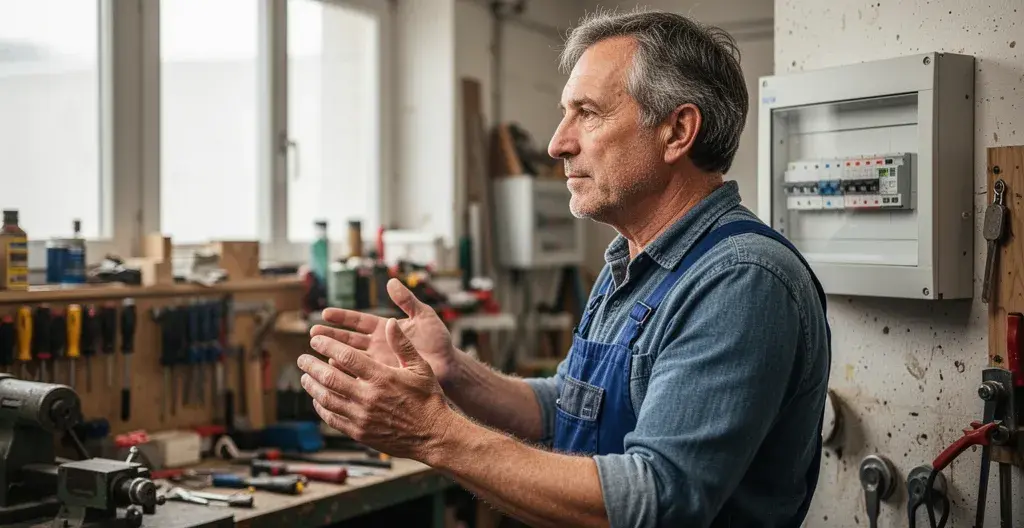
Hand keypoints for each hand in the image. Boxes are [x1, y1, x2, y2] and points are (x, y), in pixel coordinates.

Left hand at [298, 318, 455, 460]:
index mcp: (382, 377)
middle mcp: (368, 397)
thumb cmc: (429, 398)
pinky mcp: (359, 432)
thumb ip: (402, 345)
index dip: (327, 345)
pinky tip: (318, 400)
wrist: (434, 435)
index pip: (346, 357)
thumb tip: (390, 322)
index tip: (315, 340)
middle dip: (311, 366)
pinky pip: (332, 418)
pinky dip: (321, 408)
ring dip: (312, 386)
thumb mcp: (420, 367)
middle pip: (329, 377)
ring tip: (305, 377)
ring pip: (326, 399)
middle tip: (302, 359)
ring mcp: (362, 416)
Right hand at [310, 279, 458, 383]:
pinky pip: (360, 375)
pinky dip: (346, 374)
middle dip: (330, 336)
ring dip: (333, 354)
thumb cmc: (438, 340)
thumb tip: (391, 282)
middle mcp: (379, 344)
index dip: (341, 317)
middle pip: (349, 339)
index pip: (358, 321)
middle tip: (312, 334)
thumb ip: (408, 301)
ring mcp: (379, 361)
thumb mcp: (425, 316)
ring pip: (350, 357)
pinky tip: (333, 373)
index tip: (325, 313)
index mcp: (386, 328)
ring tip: (316, 353)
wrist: (449, 366)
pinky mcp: (383, 376)